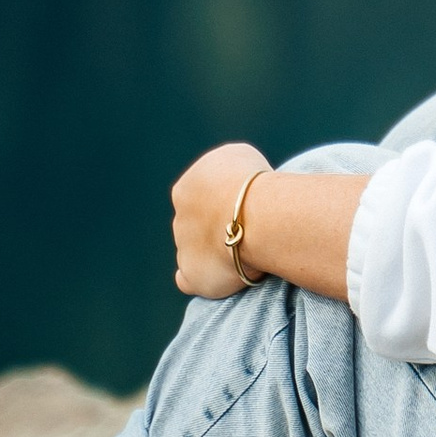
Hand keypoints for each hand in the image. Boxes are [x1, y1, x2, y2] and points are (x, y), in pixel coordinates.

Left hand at [173, 140, 270, 296]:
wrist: (253, 216)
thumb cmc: (255, 185)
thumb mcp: (241, 157)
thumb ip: (231, 173)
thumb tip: (235, 187)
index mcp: (188, 187)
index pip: (204, 196)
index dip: (228, 204)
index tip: (250, 210)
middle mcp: (180, 215)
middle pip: (199, 225)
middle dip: (220, 228)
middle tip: (252, 233)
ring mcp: (184, 245)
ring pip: (196, 250)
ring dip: (216, 252)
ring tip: (249, 254)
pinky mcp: (192, 273)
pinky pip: (188, 279)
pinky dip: (200, 279)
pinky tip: (220, 278)